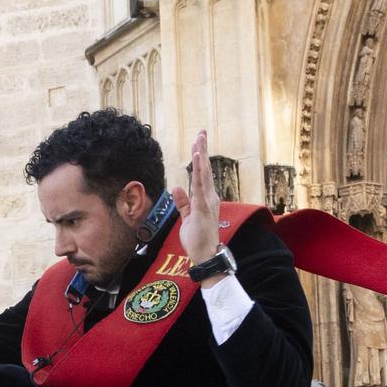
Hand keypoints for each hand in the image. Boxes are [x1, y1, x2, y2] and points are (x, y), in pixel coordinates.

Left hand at [170, 129, 220, 264]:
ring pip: (204, 173)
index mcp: (206, 199)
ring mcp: (207, 201)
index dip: (200, 158)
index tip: (197, 143)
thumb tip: (176, 188)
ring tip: (199, 139)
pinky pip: (200, 185)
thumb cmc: (198, 238)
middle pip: (205, 169)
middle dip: (203, 149)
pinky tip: (198, 157)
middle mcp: (209, 197)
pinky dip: (199, 170)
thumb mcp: (187, 216)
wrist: (205, 255)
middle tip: (201, 132)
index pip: (202, 174)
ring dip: (201, 155)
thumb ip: (183, 202)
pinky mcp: (203, 207)